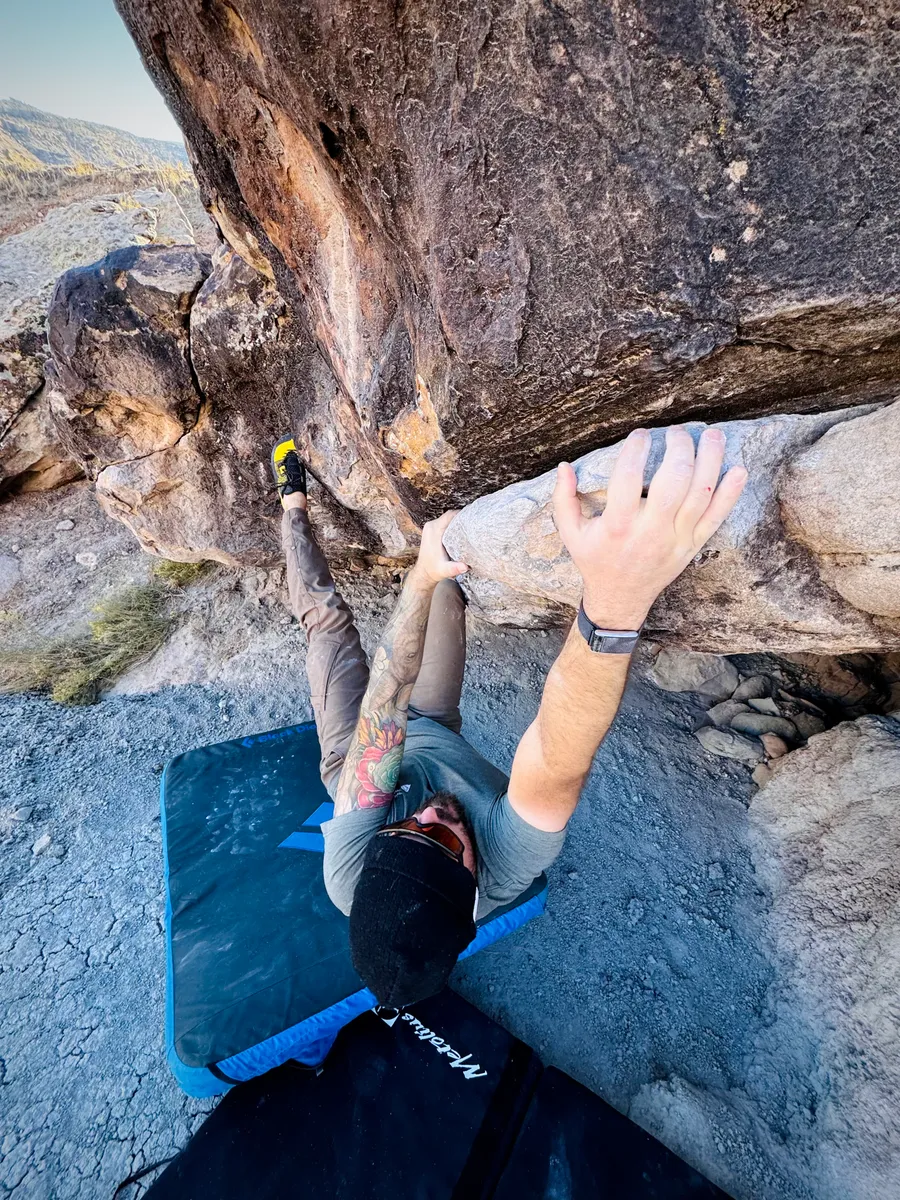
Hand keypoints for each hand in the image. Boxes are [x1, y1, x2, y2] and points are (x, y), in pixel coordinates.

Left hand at [413, 510, 468, 584]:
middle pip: (449, 515)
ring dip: (457, 520)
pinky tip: (460, 530)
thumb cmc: (434, 570)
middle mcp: (430, 526)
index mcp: (434, 531)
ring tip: (469, 525)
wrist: (423, 572)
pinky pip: (444, 522)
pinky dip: (452, 523)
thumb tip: (465, 567)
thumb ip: (454, 568)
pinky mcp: (431, 529)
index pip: (450, 515)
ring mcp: (430, 527)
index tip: (473, 517)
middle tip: (473, 522)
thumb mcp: (445, 570)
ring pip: (446, 518)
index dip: (462, 514)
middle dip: (461, 517)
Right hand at [553, 425, 747, 628]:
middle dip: (679, 449)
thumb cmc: (595, 560)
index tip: (640, 434)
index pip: (628, 478)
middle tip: (676, 432)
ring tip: (712, 435)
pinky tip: (738, 470)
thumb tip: (564, 466)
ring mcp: (675, 539)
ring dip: (710, 461)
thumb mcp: (570, 533)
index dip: (636, 449)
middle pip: (673, 481)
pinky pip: (716, 517)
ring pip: (700, 494)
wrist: (620, 599)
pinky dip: (731, 494)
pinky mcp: (692, 546)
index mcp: (617, 525)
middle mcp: (649, 531)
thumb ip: (563, 499)